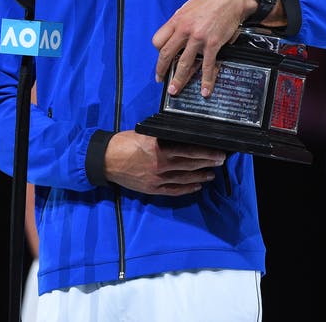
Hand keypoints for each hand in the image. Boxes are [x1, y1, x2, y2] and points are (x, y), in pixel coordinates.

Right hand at [104, 130, 225, 194]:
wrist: (105, 160)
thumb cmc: (123, 143)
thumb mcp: (143, 134)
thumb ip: (161, 137)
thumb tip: (181, 137)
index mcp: (158, 148)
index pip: (188, 150)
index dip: (205, 151)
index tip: (217, 151)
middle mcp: (160, 164)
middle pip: (190, 164)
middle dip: (208, 162)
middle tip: (221, 160)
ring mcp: (157, 178)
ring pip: (185, 178)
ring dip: (200, 176)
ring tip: (211, 173)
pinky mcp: (152, 188)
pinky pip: (174, 190)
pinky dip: (187, 189)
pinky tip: (197, 186)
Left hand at [153, 0, 251, 96]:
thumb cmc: (211, 0)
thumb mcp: (188, 7)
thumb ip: (180, 21)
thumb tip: (175, 34)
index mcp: (176, 20)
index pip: (158, 40)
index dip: (158, 51)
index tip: (161, 58)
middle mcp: (184, 30)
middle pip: (166, 54)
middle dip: (162, 69)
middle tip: (160, 79)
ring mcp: (198, 38)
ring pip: (184, 63)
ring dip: (178, 79)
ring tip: (175, 90)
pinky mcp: (213, 44)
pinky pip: (207, 65)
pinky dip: (206, 80)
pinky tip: (205, 89)